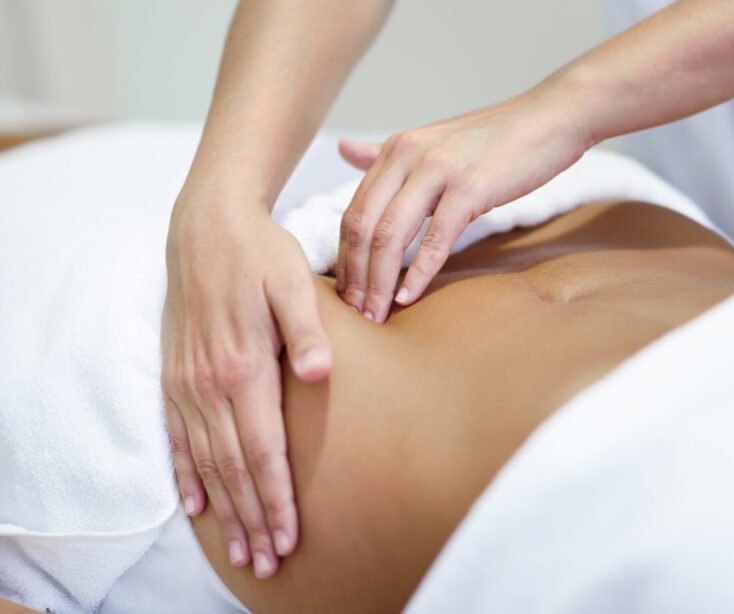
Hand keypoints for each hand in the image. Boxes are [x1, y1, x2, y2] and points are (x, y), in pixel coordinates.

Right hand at [162, 204, 330, 578]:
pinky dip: (187, 476)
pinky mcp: (176, 377)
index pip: (263, 450)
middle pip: (234, 469)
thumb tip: (318, 374)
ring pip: (206, 463)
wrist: (207, 228)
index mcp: (244, 367)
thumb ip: (305, 331)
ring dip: (225, 510)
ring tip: (240, 550)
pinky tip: (197, 506)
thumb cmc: (261, 255)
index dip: (276, 498)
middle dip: (253, 519)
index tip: (288, 538)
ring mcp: (188, 383)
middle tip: (268, 562)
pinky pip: (178, 438)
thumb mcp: (293, 282)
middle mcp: (210, 385)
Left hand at [335, 83, 590, 321]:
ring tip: (376, 315)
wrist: (551, 119)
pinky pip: (436, 238)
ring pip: (390, 235)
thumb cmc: (497, 140)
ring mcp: (438, 170)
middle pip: (363, 226)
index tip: (347, 294)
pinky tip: (408, 297)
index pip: (353, 212)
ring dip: (379, 282)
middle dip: (356, 277)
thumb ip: (387, 154)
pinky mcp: (470, 187)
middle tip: (357, 315)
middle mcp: (408, 155)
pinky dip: (418, 273)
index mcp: (397, 150)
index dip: (345, 258)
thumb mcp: (434, 143)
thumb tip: (343, 150)